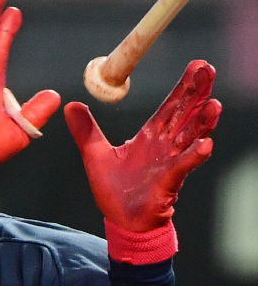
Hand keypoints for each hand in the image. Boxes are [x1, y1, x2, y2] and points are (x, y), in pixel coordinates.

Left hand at [64, 60, 221, 231]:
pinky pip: (183, 167)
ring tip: (214, 104)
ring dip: (202, 121)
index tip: (196, 65)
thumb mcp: (95, 155)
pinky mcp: (168, 183)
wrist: (120, 220)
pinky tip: (205, 144)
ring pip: (190, 138)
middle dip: (197, 93)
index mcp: (150, 137)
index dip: (183, 86)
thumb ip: (86, 131)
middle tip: (207, 69)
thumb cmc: (114, 190)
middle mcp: (165, 146)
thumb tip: (71, 105)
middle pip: (185, 114)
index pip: (170, 106)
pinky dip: (194, 156)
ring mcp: (169, 163)